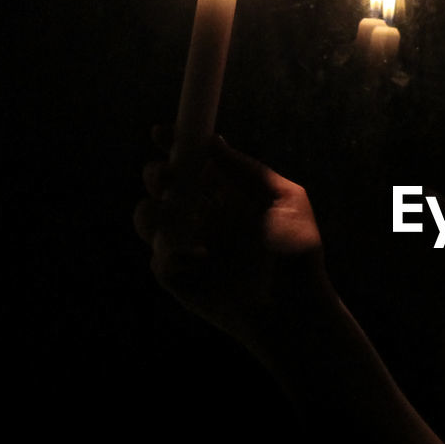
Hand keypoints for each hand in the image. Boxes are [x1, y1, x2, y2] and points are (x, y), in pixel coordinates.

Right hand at [134, 129, 326, 343]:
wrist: (294, 310)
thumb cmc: (297, 254)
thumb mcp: (285, 201)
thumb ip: (249, 170)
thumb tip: (213, 140)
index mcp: (228, 192)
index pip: (193, 160)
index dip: (174, 142)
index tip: (162, 133)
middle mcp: (204, 214)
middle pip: (161, 183)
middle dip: (156, 174)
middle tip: (169, 178)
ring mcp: (188, 245)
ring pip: (147, 217)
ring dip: (151, 211)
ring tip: (180, 219)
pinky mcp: (179, 277)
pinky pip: (158, 258)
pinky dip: (172, 254)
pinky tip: (201, 259)